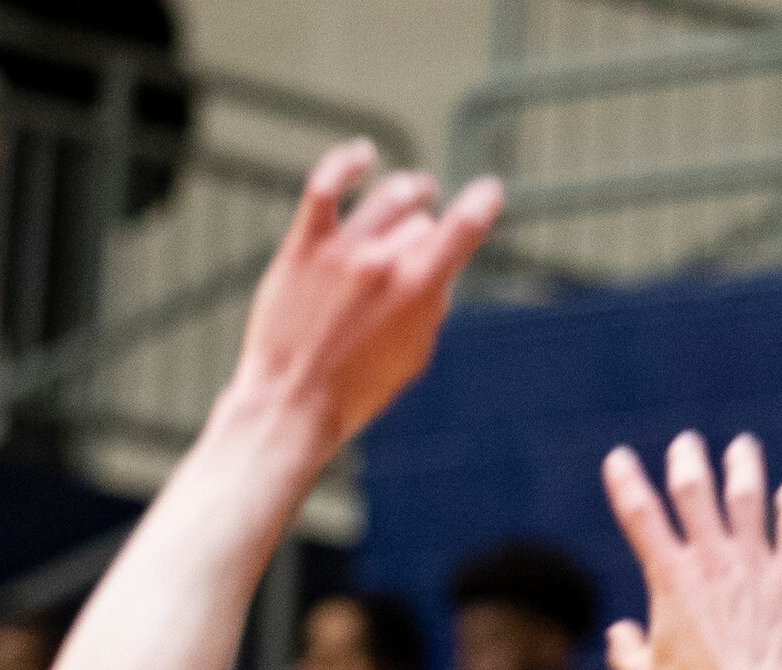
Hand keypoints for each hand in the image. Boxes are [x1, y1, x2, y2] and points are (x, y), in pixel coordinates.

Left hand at [229, 141, 502, 455]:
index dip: (481, 205)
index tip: (490, 191)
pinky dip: (347, 164)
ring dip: (408, 192)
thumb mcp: (413, 357)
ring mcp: (341, 251)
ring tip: (415, 189)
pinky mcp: (304, 247)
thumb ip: (429, 309)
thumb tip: (431, 276)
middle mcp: (382, 262)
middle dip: (427, 235)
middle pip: (421, 225)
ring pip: (387, 200)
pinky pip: (326, 187)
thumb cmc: (355, 391)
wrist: (291, 401)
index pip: (461, 231)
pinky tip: (362, 154)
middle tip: (421, 250)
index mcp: (417, 291)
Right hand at [601, 431, 781, 669]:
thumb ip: (626, 652)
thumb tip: (619, 633)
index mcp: (670, 578)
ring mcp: (755, 564)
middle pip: (694, 490)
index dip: (625, 480)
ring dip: (742, 467)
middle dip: (687, 460)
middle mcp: (711, 560)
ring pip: (747, 497)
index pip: (639, 514)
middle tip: (686, 443)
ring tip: (742, 447)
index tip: (618, 458)